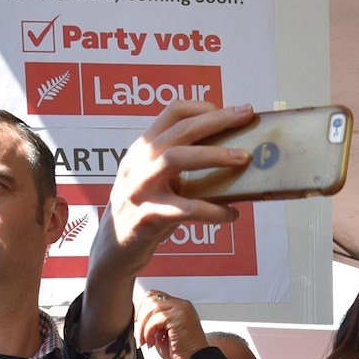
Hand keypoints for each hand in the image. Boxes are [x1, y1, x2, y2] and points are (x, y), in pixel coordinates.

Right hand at [77, 102, 251, 347]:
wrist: (112, 251)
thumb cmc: (143, 211)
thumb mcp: (155, 180)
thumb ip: (179, 164)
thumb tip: (229, 156)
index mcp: (142, 149)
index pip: (172, 112)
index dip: (203, 107)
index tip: (230, 112)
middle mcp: (138, 163)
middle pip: (180, 130)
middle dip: (217, 120)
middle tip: (247, 116)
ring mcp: (140, 189)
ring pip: (175, 158)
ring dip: (214, 155)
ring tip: (243, 158)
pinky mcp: (147, 217)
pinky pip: (185, 208)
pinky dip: (213, 210)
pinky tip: (232, 214)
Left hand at [136, 288, 209, 358]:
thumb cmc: (181, 351)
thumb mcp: (163, 332)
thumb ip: (154, 321)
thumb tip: (137, 318)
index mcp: (178, 307)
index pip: (155, 296)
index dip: (142, 308)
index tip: (137, 323)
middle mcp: (181, 304)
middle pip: (151, 298)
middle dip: (140, 316)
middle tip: (139, 333)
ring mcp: (181, 309)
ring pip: (151, 306)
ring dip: (142, 326)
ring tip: (145, 340)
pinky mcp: (179, 316)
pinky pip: (155, 319)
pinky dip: (148, 331)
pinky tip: (151, 342)